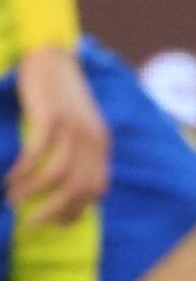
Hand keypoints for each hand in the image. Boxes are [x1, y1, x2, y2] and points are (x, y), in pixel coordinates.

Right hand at [7, 48, 109, 225]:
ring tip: (13, 200)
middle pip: (78, 187)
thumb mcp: (79, 128)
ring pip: (57, 174)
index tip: (56, 223)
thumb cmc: (61, 99)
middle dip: (53, 211)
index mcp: (101, 143)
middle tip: (30, 222)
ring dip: (32, 193)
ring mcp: (72, 126)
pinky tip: (9, 179)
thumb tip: (64, 189)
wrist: (53, 58)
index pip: (96, 187)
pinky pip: (37, 153)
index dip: (77, 209)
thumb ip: (78, 154)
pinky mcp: (50, 117)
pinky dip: (22, 171)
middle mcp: (92, 137)